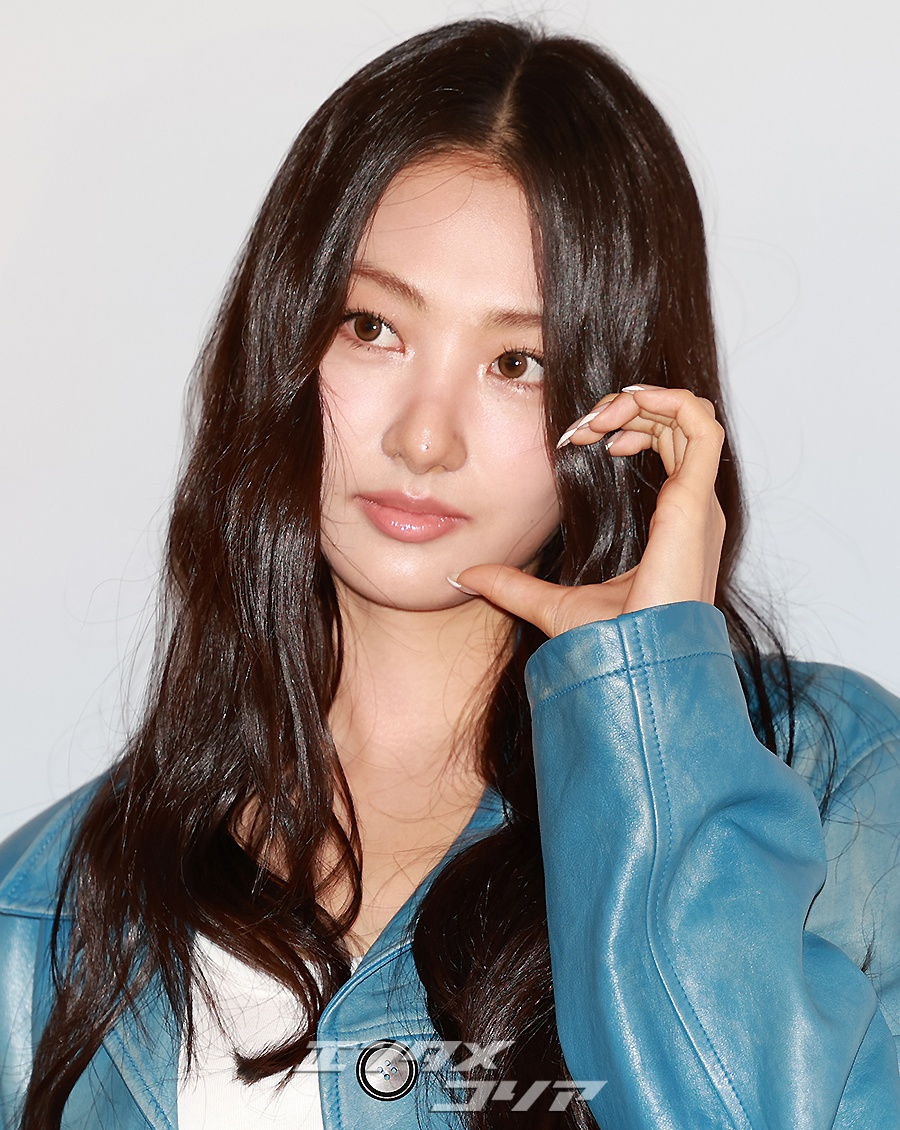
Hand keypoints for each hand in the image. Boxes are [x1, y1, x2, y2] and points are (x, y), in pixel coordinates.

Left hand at [451, 386, 725, 637]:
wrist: (632, 668)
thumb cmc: (609, 645)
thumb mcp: (549, 603)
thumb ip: (512, 585)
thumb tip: (465, 576)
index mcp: (673, 523)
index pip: (668, 449)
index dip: (626, 428)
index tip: (577, 440)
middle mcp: (692, 509)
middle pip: (679, 425)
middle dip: (629, 408)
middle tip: (582, 426)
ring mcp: (698, 505)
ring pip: (692, 416)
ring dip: (642, 401)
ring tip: (596, 418)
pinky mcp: (695, 503)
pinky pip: (700, 426)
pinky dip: (662, 404)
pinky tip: (614, 418)